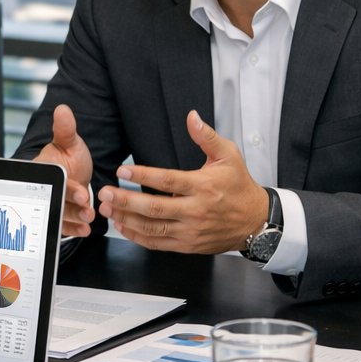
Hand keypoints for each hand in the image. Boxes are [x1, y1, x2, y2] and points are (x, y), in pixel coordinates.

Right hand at [34, 104, 94, 237]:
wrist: (76, 172)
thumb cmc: (69, 157)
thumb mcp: (70, 142)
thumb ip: (65, 129)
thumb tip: (62, 110)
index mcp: (42, 171)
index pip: (54, 181)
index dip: (67, 188)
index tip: (82, 192)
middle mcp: (43, 190)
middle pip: (55, 201)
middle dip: (71, 208)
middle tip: (87, 210)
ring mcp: (51, 205)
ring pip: (60, 215)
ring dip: (74, 219)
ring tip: (89, 218)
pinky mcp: (58, 217)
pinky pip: (63, 226)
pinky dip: (74, 229)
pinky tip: (85, 229)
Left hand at [96, 110, 267, 254]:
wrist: (256, 221)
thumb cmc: (239, 185)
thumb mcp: (229, 156)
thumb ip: (206, 136)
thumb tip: (191, 116)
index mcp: (203, 186)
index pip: (168, 181)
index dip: (143, 176)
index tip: (122, 171)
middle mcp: (196, 210)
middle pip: (155, 208)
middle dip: (126, 201)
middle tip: (105, 193)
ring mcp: (191, 231)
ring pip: (153, 228)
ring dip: (126, 219)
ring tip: (106, 209)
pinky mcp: (188, 245)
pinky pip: (158, 243)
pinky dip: (138, 237)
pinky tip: (122, 226)